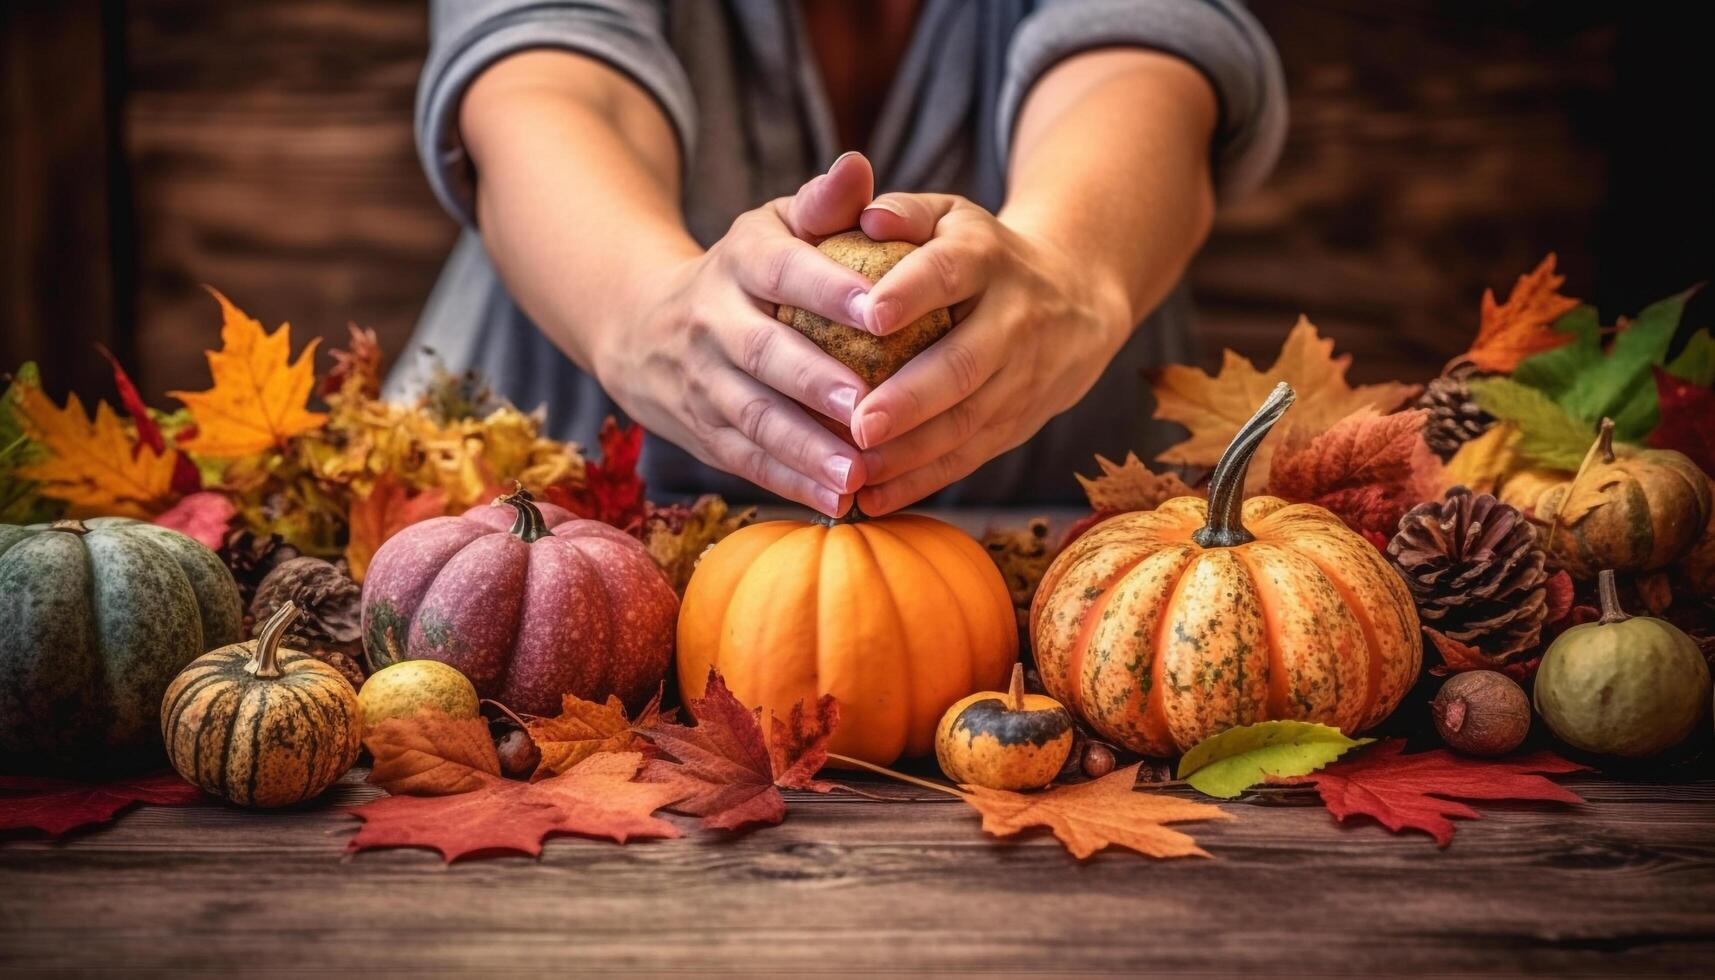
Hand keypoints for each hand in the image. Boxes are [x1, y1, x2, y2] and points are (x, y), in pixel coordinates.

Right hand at [592, 155, 882, 515]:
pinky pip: (747, 460)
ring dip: (804, 450)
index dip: (830, 290)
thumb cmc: (748, 269)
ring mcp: (703, 380)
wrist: (642, 325)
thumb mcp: (775, 225)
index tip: (882, 311)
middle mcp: (714, 320)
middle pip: (764, 354)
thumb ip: (824, 203)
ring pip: (753, 417)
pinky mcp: (703, 430)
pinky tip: (835, 503)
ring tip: (855, 475)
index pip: (787, 271)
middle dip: (814, 383)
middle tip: (868, 408)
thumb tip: (859, 167)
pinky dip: (789, 483)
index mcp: (742, 260)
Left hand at [848, 195, 1133, 513]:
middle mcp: (1013, 319)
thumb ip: (905, 211)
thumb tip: (866, 214)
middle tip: (859, 424)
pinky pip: (967, 457)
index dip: (911, 292)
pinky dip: (920, 483)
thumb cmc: (980, 253)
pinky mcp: (1016, 423)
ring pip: (966, 422)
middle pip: (962, 363)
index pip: (948, 273)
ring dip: (910, 453)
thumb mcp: (951, 217)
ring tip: (856, 470)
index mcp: (986, 258)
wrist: (1077, 300)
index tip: (868, 315)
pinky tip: (872, 500)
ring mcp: (1020, 378)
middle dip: (911, 399)